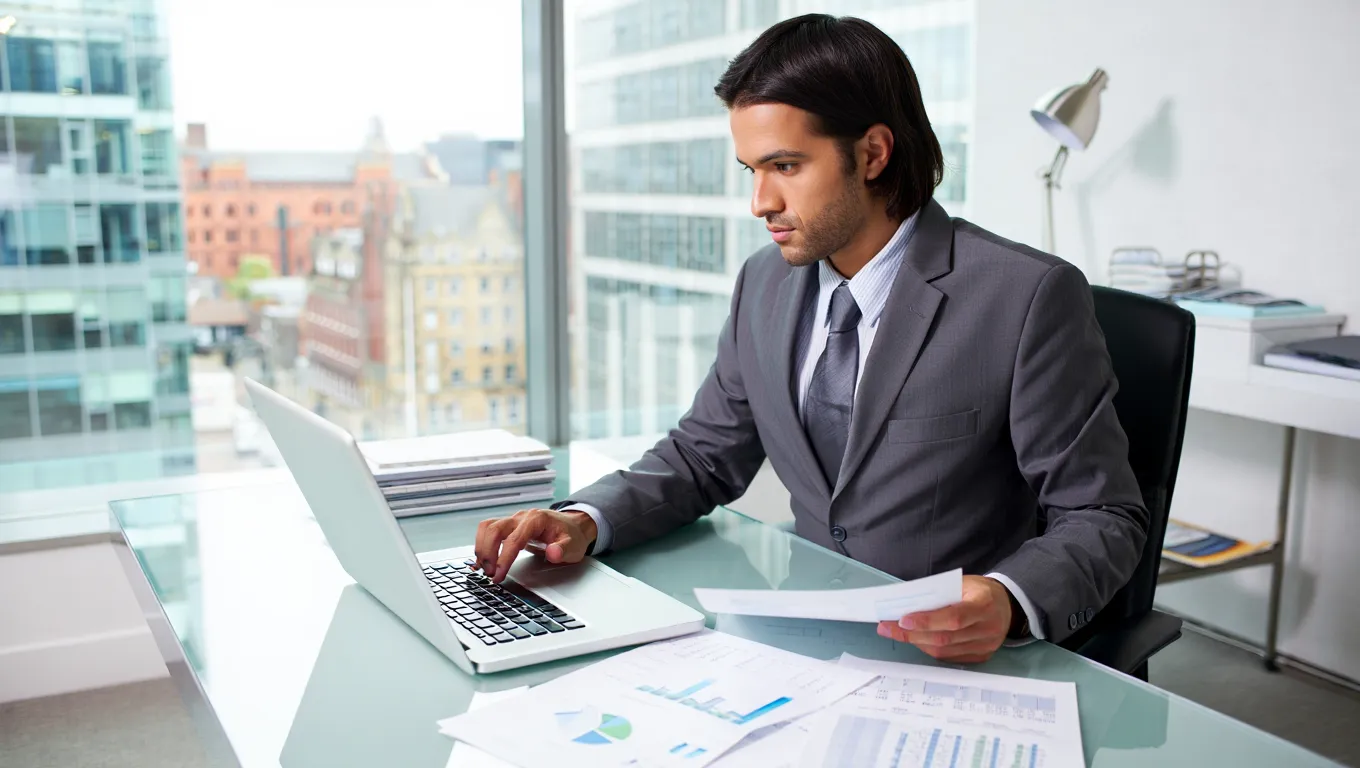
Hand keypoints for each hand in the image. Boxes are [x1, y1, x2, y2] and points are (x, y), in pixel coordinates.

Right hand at [473, 508, 598, 582]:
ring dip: (482, 547)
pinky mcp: (509, 527)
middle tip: (489, 573)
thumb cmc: (572, 535)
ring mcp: (513, 520)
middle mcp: (521, 517)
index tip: (498, 575)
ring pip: (487, 527)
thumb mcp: (574, 545)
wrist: (573, 525)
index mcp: (536, 520)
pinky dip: (482, 544)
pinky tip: (482, 560)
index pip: (514, 539)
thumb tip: (553, 553)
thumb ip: (563, 549)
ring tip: (484, 568)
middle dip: (488, 552)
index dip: (504, 559)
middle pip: (494, 529)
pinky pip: (489, 531)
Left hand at [876, 576, 1015, 663]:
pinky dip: (930, 649)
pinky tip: (917, 640)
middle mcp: (988, 628)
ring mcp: (986, 645)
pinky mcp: (982, 656)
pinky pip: (950, 657)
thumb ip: (940, 594)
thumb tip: (908, 606)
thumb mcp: (963, 583)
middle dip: (912, 634)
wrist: (1007, 605)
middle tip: (887, 628)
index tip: (902, 620)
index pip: (953, 617)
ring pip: (945, 651)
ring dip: (917, 643)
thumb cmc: (979, 591)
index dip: (926, 621)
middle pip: (945, 638)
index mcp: (984, 604)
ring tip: (897, 633)